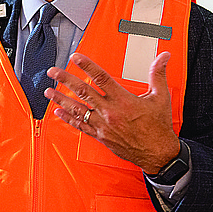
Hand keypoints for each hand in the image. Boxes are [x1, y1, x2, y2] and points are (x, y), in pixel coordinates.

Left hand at [44, 51, 179, 173]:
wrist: (158, 154)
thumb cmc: (159, 128)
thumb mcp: (161, 98)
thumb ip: (158, 74)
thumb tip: (163, 57)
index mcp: (123, 100)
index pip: (101, 78)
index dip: (87, 66)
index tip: (75, 57)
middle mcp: (110, 111)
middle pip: (83, 92)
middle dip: (66, 80)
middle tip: (53, 72)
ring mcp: (103, 124)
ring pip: (78, 109)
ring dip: (61, 99)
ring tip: (48, 91)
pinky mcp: (100, 136)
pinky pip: (81, 126)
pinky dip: (68, 118)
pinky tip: (58, 112)